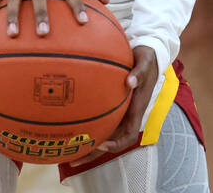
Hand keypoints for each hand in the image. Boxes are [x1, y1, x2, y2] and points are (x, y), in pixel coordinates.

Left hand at [70, 46, 158, 165]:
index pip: (129, 134)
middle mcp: (126, 113)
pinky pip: (98, 117)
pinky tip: (67, 124)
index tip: (102, 145)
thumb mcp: (145, 62)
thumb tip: (130, 82)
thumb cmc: (146, 59)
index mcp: (136, 108)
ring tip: (65, 151)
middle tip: (73, 160)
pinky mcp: (111, 103)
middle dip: (93, 152)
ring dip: (87, 143)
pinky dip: (85, 123)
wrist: (147, 53)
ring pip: (102, 131)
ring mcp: (118, 110)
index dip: (117, 144)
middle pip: (110, 140)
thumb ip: (139, 73)